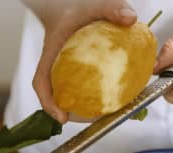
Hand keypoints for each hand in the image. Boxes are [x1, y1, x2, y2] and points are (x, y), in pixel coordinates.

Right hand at [25, 0, 136, 122]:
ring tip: (104, 115)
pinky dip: (92, 95)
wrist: (71, 5)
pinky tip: (110, 98)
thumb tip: (130, 19)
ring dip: (82, 108)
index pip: (42, 81)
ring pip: (68, 93)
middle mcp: (57, 66)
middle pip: (56, 95)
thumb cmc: (78, 6)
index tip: (61, 117)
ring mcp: (65, 70)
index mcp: (53, 53)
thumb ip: (112, 8)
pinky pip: (80, 86)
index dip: (48, 102)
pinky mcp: (75, 71)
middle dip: (71, 112)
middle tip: (93, 121)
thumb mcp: (94, 5)